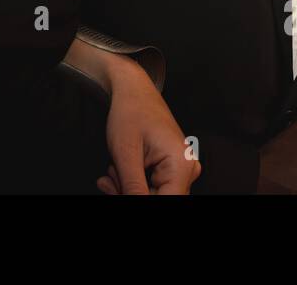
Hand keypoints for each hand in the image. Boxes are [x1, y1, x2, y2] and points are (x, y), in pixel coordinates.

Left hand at [94, 58, 199, 194]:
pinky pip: (153, 187)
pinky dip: (132, 183)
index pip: (165, 202)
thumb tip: (135, 206)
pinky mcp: (173, 169)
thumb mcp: (125, 153)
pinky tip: (119, 171)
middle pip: (159, 199)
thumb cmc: (130, 112)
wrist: (132, 90)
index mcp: (181, 165)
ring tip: (113, 169)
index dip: (138, 201)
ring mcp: (182, 169)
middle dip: (128, 193)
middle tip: (108, 179)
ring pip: (153, 195)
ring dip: (128, 189)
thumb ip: (132, 187)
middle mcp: (188, 169)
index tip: (120, 190)